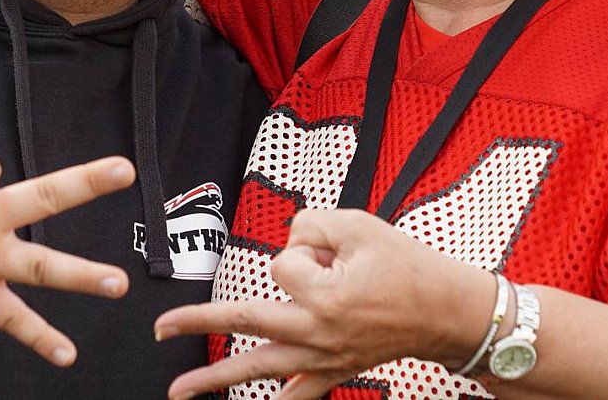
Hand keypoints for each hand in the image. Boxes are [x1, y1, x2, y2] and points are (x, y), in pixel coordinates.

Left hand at [153, 209, 495, 399]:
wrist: (447, 310)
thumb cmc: (408, 266)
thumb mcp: (359, 224)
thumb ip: (310, 225)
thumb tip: (285, 241)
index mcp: (325, 296)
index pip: (281, 264)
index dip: (302, 248)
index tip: (329, 252)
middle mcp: (319, 332)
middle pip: (244, 321)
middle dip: (197, 322)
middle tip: (159, 327)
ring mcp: (325, 357)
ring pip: (260, 368)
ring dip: (216, 379)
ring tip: (177, 392)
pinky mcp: (336, 370)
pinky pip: (302, 394)